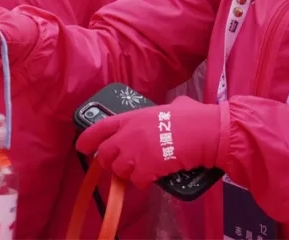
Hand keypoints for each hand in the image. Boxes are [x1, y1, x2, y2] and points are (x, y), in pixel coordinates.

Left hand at [75, 97, 225, 189]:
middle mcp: (129, 133)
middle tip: (121, 165)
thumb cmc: (194, 117)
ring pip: (119, 170)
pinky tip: (153, 178)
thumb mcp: (174, 106)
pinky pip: (136, 181)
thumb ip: (164, 110)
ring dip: (128, 173)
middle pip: (105, 154)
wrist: (206, 132)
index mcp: (132, 117)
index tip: (82, 147)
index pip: (100, 128)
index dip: (88, 139)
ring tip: (141, 171)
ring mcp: (136, 151)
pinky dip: (143, 182)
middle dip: (110, 162)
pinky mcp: (147, 167)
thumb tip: (173, 109)